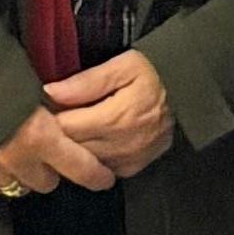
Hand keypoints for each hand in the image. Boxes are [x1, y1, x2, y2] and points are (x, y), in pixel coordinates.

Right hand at [0, 100, 120, 200]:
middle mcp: (18, 158)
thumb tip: (72, 109)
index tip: (105, 177)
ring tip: (25, 154)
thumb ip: (57, 101)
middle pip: (48, 182)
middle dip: (53, 169)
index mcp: (40, 136)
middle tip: (52, 151)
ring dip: (26, 173)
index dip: (96, 174)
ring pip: (20, 186)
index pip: (80, 167)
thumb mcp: (34, 80)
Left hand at [41, 50, 176, 180]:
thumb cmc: (155, 74)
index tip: (44, 104)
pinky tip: (91, 139)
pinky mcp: (131, 169)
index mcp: (115, 118)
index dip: (49, 116)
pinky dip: (90, 157)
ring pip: (82, 162)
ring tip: (72, 125)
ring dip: (72, 147)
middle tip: (52, 115)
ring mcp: (126, 161)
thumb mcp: (124, 65)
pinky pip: (98, 169)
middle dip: (57, 133)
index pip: (64, 127)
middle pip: (71, 148)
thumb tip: (51, 91)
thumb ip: (87, 81)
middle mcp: (120, 146)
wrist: (189, 95)